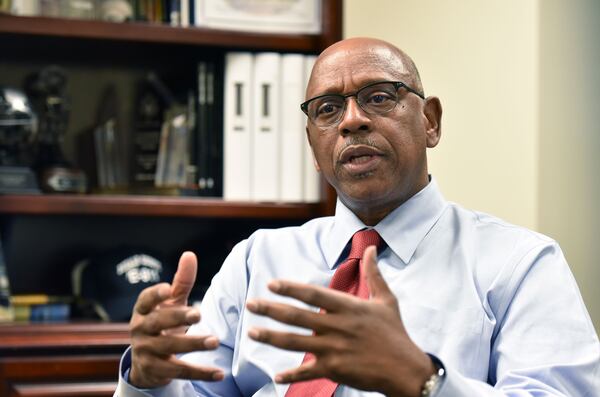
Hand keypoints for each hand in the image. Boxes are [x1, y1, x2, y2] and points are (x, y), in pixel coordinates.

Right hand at [129, 251, 223, 387]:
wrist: (147, 360)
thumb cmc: (163, 321)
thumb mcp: (171, 302)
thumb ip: (181, 281)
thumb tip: (189, 254)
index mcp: (143, 310)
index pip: (145, 300)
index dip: (155, 294)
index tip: (168, 289)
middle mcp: (141, 330)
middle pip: (158, 323)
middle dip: (177, 318)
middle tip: (198, 315)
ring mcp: (146, 351)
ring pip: (169, 348)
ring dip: (192, 344)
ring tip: (214, 341)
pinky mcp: (156, 370)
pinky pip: (179, 372)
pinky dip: (200, 373)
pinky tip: (219, 373)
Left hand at [246, 246, 434, 396]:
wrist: (406, 370)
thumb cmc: (395, 333)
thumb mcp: (387, 300)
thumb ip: (374, 274)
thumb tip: (372, 248)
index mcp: (349, 308)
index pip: (313, 294)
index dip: (291, 288)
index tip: (272, 284)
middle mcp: (338, 327)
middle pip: (297, 317)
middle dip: (270, 310)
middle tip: (250, 304)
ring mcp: (335, 350)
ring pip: (295, 343)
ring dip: (271, 338)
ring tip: (251, 332)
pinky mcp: (335, 370)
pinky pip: (307, 373)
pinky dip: (291, 375)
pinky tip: (277, 376)